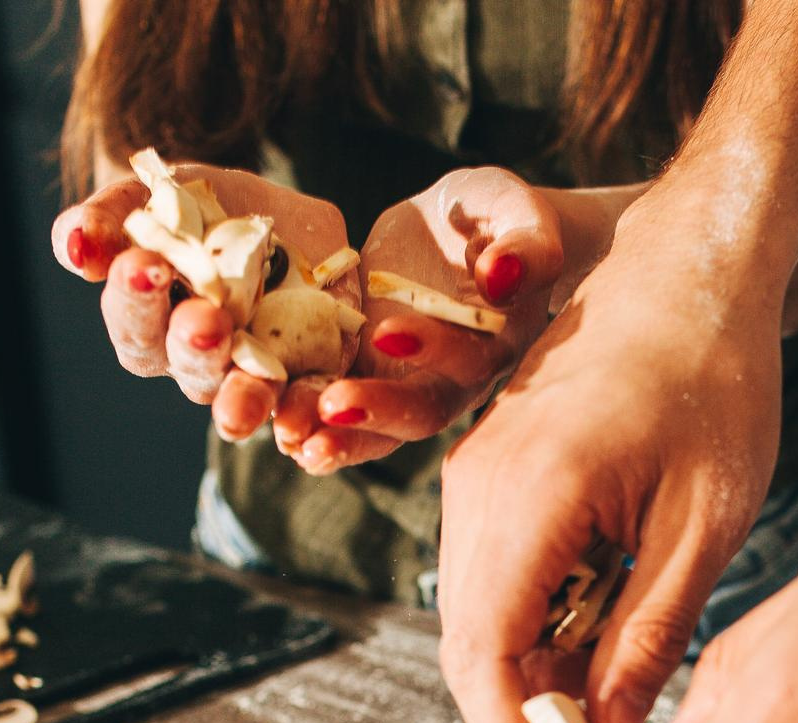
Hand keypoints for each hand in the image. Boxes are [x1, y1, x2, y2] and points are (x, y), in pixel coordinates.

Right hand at [50, 164, 354, 440]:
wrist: (284, 213)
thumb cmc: (199, 206)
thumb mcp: (154, 193)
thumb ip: (110, 217)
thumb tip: (76, 247)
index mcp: (153, 322)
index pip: (134, 325)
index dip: (135, 299)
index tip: (141, 265)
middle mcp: (200, 360)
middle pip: (188, 368)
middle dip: (193, 346)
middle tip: (204, 320)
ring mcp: (256, 374)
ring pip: (244, 398)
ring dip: (242, 398)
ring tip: (251, 382)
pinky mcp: (311, 376)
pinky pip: (306, 407)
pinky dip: (304, 417)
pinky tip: (302, 424)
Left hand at [280, 167, 567, 475]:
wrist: (462, 235)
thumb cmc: (497, 215)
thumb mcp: (514, 210)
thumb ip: (524, 242)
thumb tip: (500, 275)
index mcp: (497, 341)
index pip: (471, 358)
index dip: (435, 348)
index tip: (386, 331)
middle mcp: (456, 380)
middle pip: (421, 412)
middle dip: (375, 412)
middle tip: (327, 407)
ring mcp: (408, 385)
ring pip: (377, 430)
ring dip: (335, 438)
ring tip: (289, 436)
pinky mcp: (367, 376)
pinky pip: (340, 411)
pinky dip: (309, 422)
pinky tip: (273, 424)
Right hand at [436, 199, 790, 722]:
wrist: (691, 262)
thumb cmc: (714, 372)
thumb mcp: (704, 521)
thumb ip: (648, 632)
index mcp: (528, 496)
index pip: (481, 662)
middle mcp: (478, 489)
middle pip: (466, 652)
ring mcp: (474, 478)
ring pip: (476, 620)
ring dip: (535, 676)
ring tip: (620, 699)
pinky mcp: (492, 474)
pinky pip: (493, 579)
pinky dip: (538, 626)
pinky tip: (606, 634)